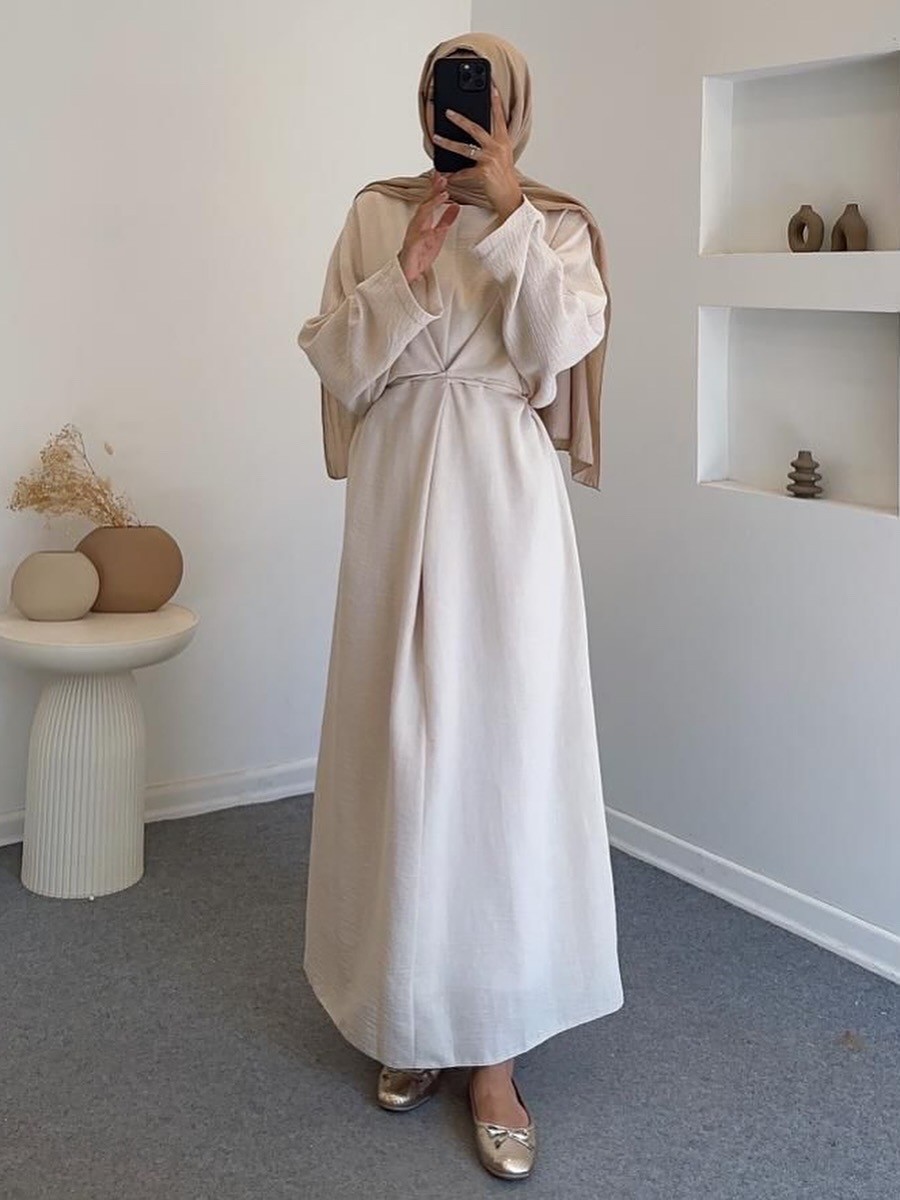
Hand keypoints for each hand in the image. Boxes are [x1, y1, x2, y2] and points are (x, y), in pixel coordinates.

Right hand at [398, 171, 459, 283]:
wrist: (411, 271)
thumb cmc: (421, 253)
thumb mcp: (439, 234)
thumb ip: (446, 219)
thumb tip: (455, 206)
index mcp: (424, 220)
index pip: (430, 200)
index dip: (436, 188)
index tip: (443, 175)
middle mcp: (417, 224)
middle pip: (425, 202)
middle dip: (433, 190)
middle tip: (442, 178)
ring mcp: (414, 233)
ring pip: (422, 214)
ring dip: (432, 203)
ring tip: (443, 194)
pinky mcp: (413, 245)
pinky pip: (420, 236)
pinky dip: (427, 230)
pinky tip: (434, 224)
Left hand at [432, 82, 522, 220]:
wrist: (509, 197)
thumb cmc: (504, 177)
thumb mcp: (502, 156)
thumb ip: (492, 143)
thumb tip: (475, 136)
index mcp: (503, 141)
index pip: (499, 118)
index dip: (496, 102)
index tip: (492, 87)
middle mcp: (497, 148)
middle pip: (476, 129)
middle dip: (460, 119)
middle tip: (448, 111)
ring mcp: (490, 159)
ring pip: (465, 148)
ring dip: (448, 143)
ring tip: (437, 138)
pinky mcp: (484, 173)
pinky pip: (463, 172)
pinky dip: (454, 175)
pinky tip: (445, 174)